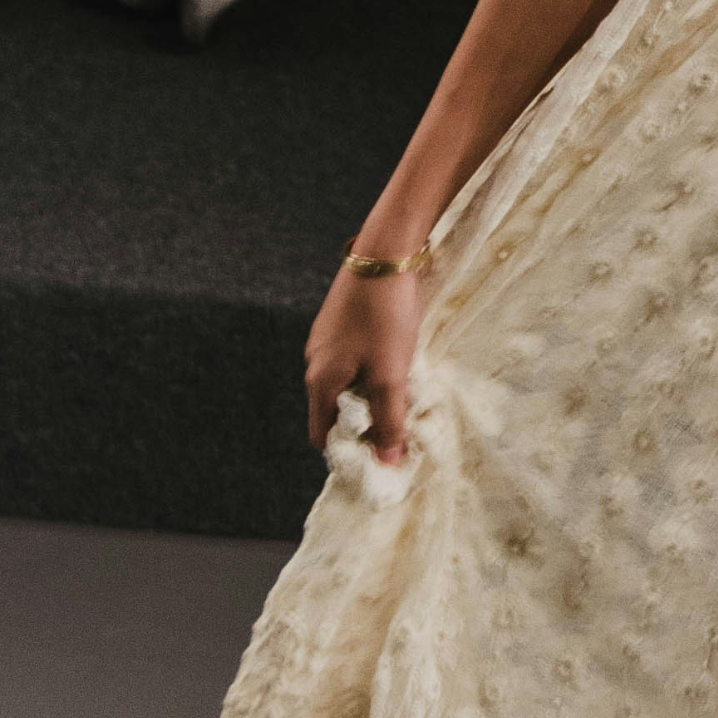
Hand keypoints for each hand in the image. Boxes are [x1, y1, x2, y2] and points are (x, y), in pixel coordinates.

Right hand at [305, 263, 425, 461]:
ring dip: (370, 394)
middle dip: (364, 423)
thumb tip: (387, 462)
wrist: (384, 255)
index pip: (321, 434)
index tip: (377, 458)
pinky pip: (352, 360)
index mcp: (320, 380)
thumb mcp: (391, 375)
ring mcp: (325, 340)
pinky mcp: (339, 322)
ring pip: (345, 383)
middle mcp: (314, 362)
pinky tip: (397, 362)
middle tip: (399, 428)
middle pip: (334, 409)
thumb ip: (388, 419)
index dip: (347, 451)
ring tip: (403, 395)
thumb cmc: (385, 318)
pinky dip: (371, 370)